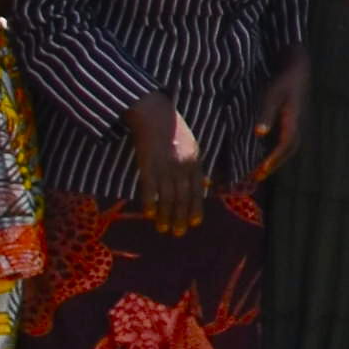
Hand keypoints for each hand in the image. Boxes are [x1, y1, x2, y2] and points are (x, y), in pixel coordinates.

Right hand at [131, 95, 214, 231]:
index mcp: (195, 162)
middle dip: (181, 217)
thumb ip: (195, 167)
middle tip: (179, 233)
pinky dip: (150, 202)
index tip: (195, 223)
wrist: (156, 116)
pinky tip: (149, 214)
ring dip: (166, 215)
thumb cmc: (174, 132)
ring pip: (167, 197)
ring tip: (163, 229)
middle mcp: (182, 166)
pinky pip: (149, 188)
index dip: (196, 208)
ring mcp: (165, 166)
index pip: (197, 190)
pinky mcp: (148, 165)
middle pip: (183, 197)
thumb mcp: (192, 147)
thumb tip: (201, 185)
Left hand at [244, 59, 305, 192]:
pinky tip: (264, 151)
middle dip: (275, 163)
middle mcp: (298, 124)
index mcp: (294, 120)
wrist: (297, 68)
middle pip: (289, 149)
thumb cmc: (283, 81)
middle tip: (259, 176)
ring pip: (290, 145)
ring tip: (261, 169)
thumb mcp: (272, 95)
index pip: (286, 145)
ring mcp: (298, 122)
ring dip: (276, 158)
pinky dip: (276, 149)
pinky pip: (287, 139)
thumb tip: (260, 134)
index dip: (273, 159)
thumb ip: (266, 114)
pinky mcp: (294, 120)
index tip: (261, 171)